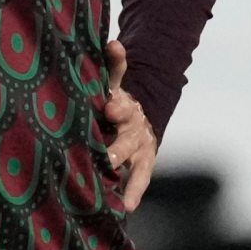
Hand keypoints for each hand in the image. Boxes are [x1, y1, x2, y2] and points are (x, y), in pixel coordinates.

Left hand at [101, 39, 158, 210]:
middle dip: (117, 131)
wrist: (139, 119)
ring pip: (132, 152)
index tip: (110, 104)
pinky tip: (125, 206)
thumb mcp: (111, 82)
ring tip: (110, 168)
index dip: (118, 101)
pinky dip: (133, 192)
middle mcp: (133, 121)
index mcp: (121, 99)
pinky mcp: (145, 163)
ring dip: (121, 159)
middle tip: (105, 143)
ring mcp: (140, 143)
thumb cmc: (114, 101)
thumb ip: (113, 66)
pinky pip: (140, 179)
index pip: (119, 91)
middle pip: (127, 124)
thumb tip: (113, 43)